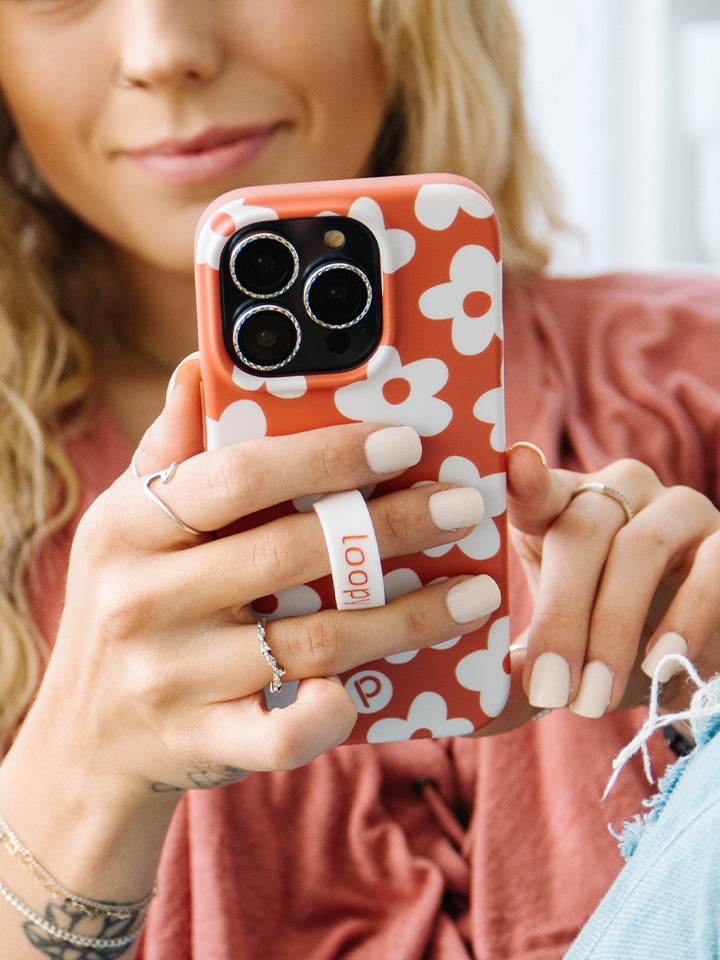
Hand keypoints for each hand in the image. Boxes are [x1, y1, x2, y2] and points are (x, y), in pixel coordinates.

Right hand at [28, 356, 499, 793]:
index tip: (405, 441)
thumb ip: (170, 448)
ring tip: (476, 593)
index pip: (237, 476)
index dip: (326, 455)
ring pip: (311, 643)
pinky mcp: (202, 744)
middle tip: (466, 507)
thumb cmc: (126, 600)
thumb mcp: (126, 521)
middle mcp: (145, 600)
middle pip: (290, 553)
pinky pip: (280, 737)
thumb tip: (200, 363)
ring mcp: (173, 679)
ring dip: (406, 618)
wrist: (87, 736)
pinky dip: (329, 717)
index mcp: (130, 526)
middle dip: (393, 528)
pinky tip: (375, 690)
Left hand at [506, 442, 719, 718]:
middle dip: (563, 615)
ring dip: (616, 626)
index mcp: (562, 502)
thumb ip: (529, 655)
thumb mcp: (558, 641)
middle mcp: (619, 490)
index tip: (516, 467)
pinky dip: (687, 620)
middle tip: (549, 687)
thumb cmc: (599, 639)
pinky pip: (713, 568)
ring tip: (597, 696)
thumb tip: (504, 684)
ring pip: (642, 548)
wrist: (675, 655)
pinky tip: (662, 665)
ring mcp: (676, 508)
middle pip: (583, 531)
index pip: (537, 487)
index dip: (526, 481)